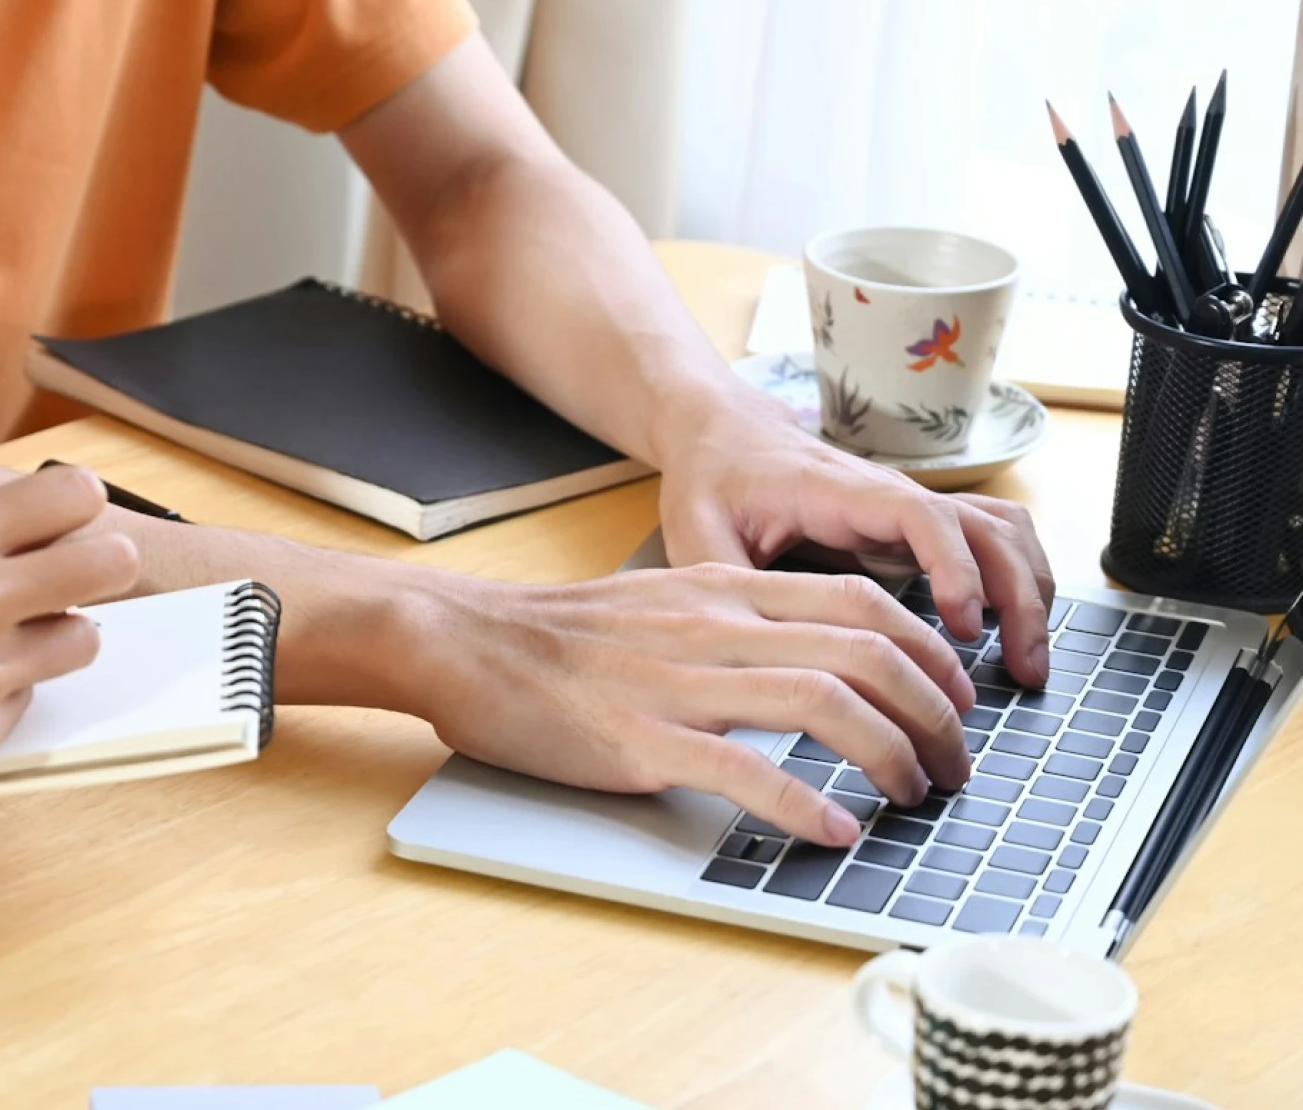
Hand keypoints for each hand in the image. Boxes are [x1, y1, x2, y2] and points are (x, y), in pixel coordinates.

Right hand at [0, 466, 138, 811]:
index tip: (64, 522)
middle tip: (73, 578)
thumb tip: (35, 542)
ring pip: (83, 639)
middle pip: (110, 563)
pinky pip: (26, 700)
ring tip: (1, 641)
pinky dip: (0, 695)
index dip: (74, 509)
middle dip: (99, 567)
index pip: (74, 495)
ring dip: (54, 635)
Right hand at [398, 563, 977, 845]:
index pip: (860, 603)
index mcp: (721, 589)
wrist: (464, 641)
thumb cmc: (556, 636)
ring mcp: (680, 682)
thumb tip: (809, 668)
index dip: (929, 651)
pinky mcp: (643, 738)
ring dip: (891, 753)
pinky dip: (803, 804)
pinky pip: (744, 768)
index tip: (956, 697)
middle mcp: (714, 625)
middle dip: (935, 712)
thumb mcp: (660, 605)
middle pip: (866, 649)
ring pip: (825, 700)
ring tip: (913, 796)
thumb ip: (732, 626)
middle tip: (955, 764)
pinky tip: (832, 832)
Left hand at [654, 389, 1055, 687]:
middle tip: (1024, 669)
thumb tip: (747, 645)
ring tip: (1030, 662)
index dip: (955, 566)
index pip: (922, 516)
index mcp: (838, 491)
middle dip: (1019, 596)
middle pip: (985, 527)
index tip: (968, 623)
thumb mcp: (696, 528)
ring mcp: (908, 509)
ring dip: (1030, 590)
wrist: (720, 434)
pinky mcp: (913, 528)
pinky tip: (1013, 632)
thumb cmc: (711, 478)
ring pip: (1001, 531)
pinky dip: (1016, 579)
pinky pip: (987, 540)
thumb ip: (722, 579)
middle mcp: (888, 495)